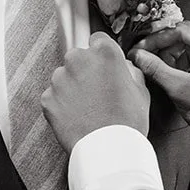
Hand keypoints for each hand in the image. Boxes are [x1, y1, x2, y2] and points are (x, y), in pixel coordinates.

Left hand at [41, 32, 149, 153]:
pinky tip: (76, 117)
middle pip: (78, 57)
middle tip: (97, 92)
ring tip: (88, 109)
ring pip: (64, 77)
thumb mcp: (141, 91)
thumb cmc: (127, 123)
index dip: (102, 55)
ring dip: (72, 88)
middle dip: (85, 71)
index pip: (98, 40)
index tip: (103, 66)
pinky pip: (54, 96)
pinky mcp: (48, 98)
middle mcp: (79, 59)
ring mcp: (60, 79)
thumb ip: (129, 71)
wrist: (108, 150)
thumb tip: (122, 68)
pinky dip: (62, 105)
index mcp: (104, 53)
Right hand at [131, 21, 189, 148]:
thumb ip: (156, 69)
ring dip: (176, 58)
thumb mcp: (181, 90)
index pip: (182, 30)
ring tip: (162, 72)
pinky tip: (176, 78)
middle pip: (189, 37)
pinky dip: (188, 66)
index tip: (141, 48)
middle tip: (148, 60)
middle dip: (166, 49)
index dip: (157, 39)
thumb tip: (138, 55)